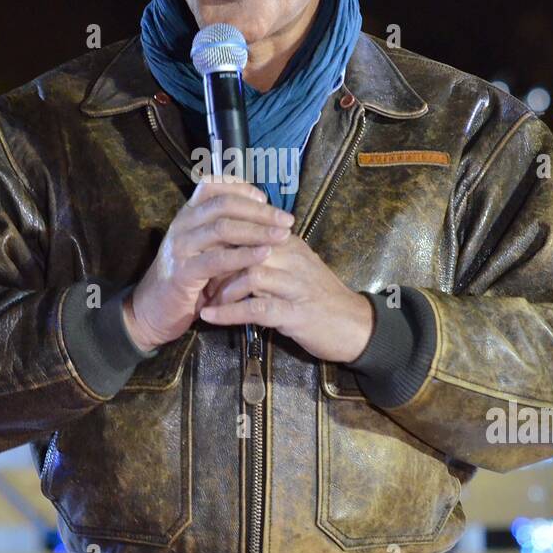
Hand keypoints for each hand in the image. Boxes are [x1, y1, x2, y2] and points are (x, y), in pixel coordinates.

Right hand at [122, 175, 296, 350]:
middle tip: (286, 219)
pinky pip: (217, 259)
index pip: (212, 186)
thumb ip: (227, 234)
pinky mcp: (182, 273)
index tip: (264, 198)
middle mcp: (182, 225)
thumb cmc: (187, 280)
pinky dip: (244, 255)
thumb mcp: (206, 250)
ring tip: (282, 235)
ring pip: (222, 228)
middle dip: (258, 210)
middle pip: (223, 204)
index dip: (240, 187)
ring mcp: (180, 248)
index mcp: (187, 216)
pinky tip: (264, 254)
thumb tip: (264, 219)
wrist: (152, 312)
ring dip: (256, 230)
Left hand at [198, 234, 375, 362]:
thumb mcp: (293, 268)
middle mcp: (293, 259)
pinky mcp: (296, 314)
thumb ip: (267, 254)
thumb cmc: (319, 296)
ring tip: (206, 298)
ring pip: (251, 274)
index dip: (220, 237)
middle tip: (197, 274)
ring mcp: (296, 286)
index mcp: (290, 244)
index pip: (250, 227)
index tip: (199, 249)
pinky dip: (229, 313)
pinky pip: (257, 309)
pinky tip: (210, 317)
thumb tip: (231, 247)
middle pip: (246, 246)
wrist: (355, 325)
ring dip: (222, 288)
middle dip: (217, 261)